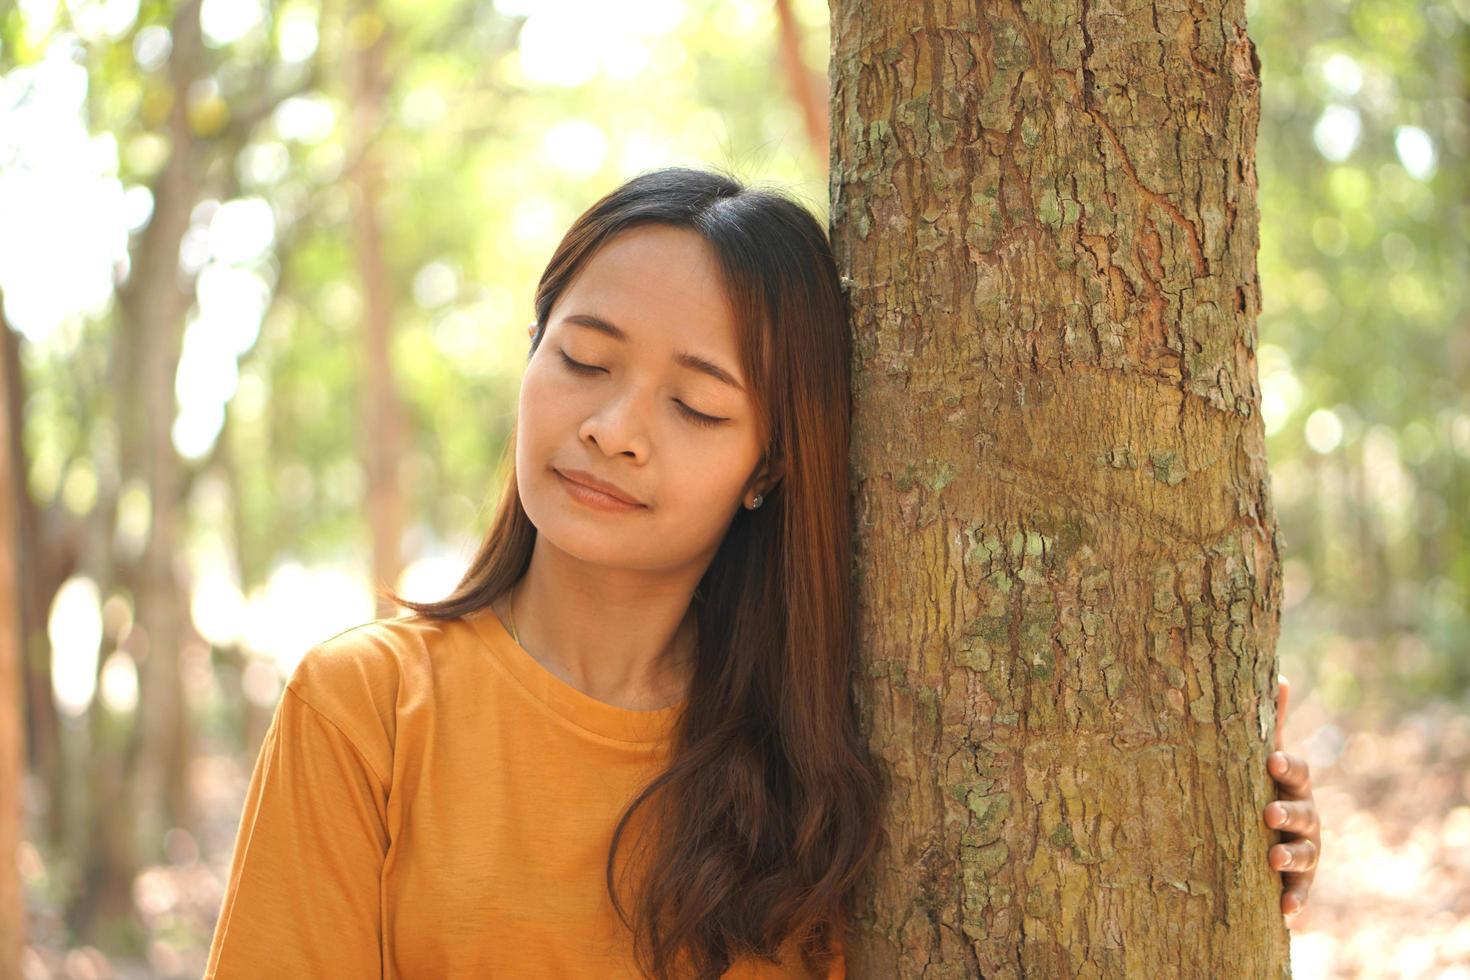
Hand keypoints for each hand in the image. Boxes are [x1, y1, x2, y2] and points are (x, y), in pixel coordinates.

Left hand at [1264, 674, 1319, 923]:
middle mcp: (1305, 815)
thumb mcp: (1264, 755)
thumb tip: (1281, 673)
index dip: (1285, 765)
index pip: (1294, 770)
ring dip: (1290, 857)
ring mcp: (1305, 849)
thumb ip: (1270, 721)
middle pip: (1302, 812)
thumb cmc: (1263, 784)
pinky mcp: (1299, 881)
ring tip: (1273, 860)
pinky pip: (1300, 892)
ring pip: (1304, 853)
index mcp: (1293, 783)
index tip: (1271, 760)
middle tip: (1268, 813)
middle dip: (1288, 812)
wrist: (1269, 836)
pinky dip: (1295, 901)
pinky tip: (1286, 912)